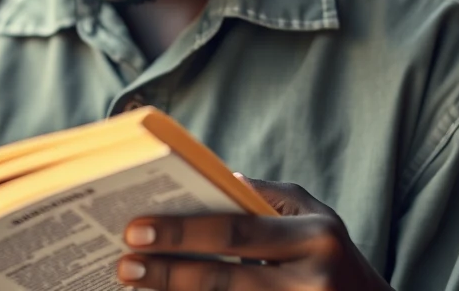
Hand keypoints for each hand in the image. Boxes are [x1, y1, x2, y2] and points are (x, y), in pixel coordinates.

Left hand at [116, 174, 391, 289]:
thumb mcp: (314, 215)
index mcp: (315, 238)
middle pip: (224, 279)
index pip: (236, 232)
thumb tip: (208, 178)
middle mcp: (311, 280)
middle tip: (124, 265)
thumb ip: (264, 197)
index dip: (182, 232)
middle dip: (168, 272)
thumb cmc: (334, 254)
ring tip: (134, 286)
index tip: (135, 230)